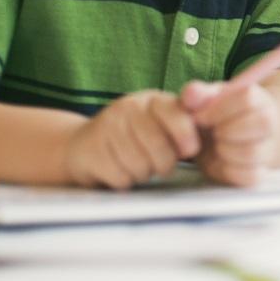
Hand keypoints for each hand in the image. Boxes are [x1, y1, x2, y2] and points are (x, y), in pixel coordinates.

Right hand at [64, 90, 199, 188]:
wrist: (84, 144)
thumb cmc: (136, 138)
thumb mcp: (162, 125)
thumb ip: (184, 127)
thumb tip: (195, 145)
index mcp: (153, 100)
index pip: (175, 113)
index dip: (185, 134)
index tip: (190, 150)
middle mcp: (129, 107)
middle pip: (158, 144)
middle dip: (165, 163)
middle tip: (163, 167)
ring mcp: (107, 126)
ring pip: (139, 164)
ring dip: (144, 173)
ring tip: (140, 167)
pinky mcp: (91, 149)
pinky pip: (120, 176)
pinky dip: (125, 181)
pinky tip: (121, 171)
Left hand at [181, 81, 279, 186]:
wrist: (224, 140)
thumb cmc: (215, 117)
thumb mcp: (205, 100)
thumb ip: (195, 94)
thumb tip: (191, 94)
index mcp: (258, 99)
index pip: (248, 98)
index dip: (220, 108)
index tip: (201, 117)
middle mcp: (269, 122)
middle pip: (261, 123)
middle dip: (226, 129)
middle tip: (212, 132)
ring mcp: (267, 149)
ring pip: (252, 151)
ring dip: (225, 150)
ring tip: (217, 146)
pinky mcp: (258, 172)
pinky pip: (249, 175)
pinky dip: (229, 170)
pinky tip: (221, 161)